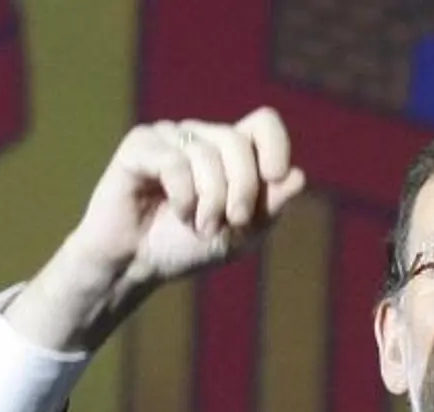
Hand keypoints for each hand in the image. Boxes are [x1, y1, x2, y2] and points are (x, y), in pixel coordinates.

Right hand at [8, 106, 307, 351]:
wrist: (134, 266)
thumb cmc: (185, 249)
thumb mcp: (238, 237)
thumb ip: (269, 209)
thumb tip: (298, 176)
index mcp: (229, 152)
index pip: (263, 123)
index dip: (276, 145)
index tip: (275, 176)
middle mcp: (200, 137)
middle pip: (238, 141)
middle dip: (243, 188)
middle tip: (232, 223)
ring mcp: (169, 137)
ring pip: (207, 153)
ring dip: (210, 201)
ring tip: (199, 227)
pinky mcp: (139, 145)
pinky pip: (174, 162)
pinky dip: (184, 196)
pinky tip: (178, 214)